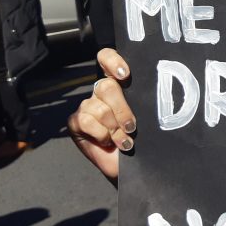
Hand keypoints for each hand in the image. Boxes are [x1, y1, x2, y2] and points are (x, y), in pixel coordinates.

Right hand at [67, 49, 134, 183]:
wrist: (130, 166)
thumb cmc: (142, 141)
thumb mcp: (145, 116)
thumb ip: (141, 100)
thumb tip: (150, 90)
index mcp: (118, 84)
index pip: (106, 58)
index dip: (112, 61)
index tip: (125, 75)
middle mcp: (100, 92)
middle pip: (107, 86)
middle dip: (122, 110)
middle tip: (132, 127)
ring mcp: (87, 106)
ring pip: (100, 107)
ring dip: (115, 128)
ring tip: (123, 141)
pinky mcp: (75, 121)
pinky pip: (88, 121)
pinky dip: (102, 135)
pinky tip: (108, 142)